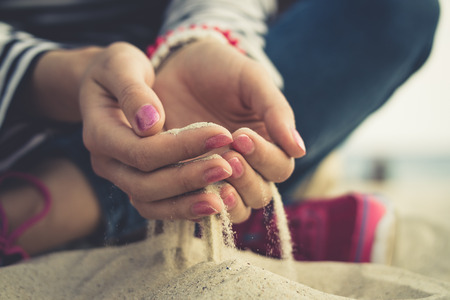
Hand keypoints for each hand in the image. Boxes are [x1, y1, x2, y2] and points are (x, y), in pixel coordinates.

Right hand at [78, 42, 239, 219]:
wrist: (108, 86)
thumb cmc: (118, 69)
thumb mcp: (121, 64)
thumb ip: (133, 91)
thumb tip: (149, 123)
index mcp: (99, 133)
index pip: (142, 151)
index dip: (182, 147)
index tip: (221, 134)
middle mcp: (107, 162)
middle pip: (145, 185)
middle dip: (189, 178)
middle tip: (227, 167)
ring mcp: (121, 176)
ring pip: (150, 203)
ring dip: (188, 202)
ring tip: (225, 198)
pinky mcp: (136, 182)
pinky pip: (157, 206)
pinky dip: (184, 207)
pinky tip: (214, 203)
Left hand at [151, 39, 305, 221]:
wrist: (179, 65)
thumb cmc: (221, 70)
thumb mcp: (251, 81)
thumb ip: (276, 112)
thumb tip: (300, 149)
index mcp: (268, 145)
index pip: (280, 168)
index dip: (265, 157)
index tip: (240, 135)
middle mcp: (248, 167)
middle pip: (260, 194)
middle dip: (246, 179)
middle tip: (228, 156)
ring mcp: (218, 177)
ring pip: (235, 208)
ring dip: (227, 197)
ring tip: (211, 173)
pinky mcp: (190, 182)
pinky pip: (200, 206)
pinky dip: (197, 202)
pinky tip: (187, 186)